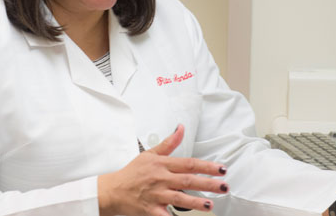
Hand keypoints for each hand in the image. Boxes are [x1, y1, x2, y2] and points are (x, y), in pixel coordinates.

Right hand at [97, 125, 228, 215]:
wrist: (112, 190)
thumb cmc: (132, 173)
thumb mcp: (150, 154)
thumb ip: (169, 143)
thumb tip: (181, 128)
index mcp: (162, 165)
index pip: (188, 164)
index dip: (206, 166)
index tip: (221, 169)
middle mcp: (161, 179)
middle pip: (187, 180)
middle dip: (207, 183)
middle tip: (224, 186)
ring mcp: (156, 195)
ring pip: (179, 198)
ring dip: (195, 202)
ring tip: (209, 205)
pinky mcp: (150, 210)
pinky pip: (163, 215)